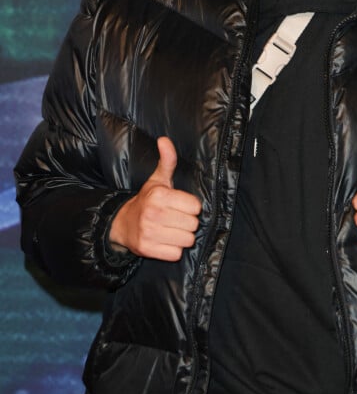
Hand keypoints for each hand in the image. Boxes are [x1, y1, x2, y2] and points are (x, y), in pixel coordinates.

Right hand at [109, 137, 201, 261]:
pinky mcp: (147, 250)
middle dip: (187, 223)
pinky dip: (173, 250)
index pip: (196, 206)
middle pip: (193, 225)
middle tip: (175, 219)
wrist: (123, 224)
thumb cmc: (147, 200)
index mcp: (159, 195)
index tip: (180, 206)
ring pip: (187, 241)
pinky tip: (165, 241)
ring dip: (182, 237)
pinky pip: (176, 254)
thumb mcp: (158, 180)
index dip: (191, 207)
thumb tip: (164, 140)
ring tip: (171, 230)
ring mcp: (149, 233)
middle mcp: (154, 213)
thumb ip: (167, 160)